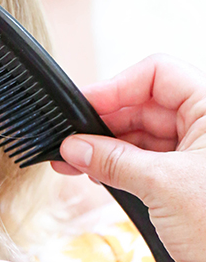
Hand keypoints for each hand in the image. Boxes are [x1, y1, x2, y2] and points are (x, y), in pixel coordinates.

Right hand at [52, 54, 205, 261]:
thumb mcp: (162, 186)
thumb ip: (114, 160)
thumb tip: (74, 146)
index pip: (160, 75)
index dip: (118, 86)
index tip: (83, 106)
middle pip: (147, 104)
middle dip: (105, 120)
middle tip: (69, 138)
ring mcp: (197, 158)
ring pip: (144, 136)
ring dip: (106, 146)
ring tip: (71, 160)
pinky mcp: (187, 185)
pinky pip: (147, 163)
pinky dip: (119, 167)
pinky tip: (92, 173)